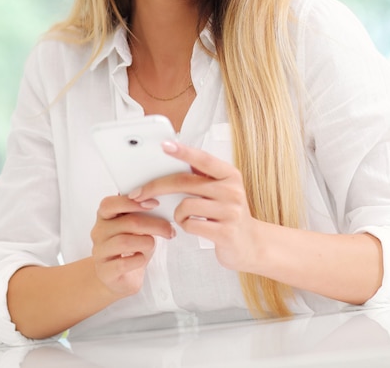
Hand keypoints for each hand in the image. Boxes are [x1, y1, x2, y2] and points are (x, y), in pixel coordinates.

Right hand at [91, 195, 174, 297]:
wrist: (120, 276)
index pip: (110, 204)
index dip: (132, 202)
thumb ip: (141, 214)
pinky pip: (123, 263)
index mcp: (104, 216)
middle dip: (153, 225)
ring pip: (124, 242)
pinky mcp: (105, 272)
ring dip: (146, 242)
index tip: (155, 204)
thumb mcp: (136, 227)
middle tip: (169, 230)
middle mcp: (99, 232)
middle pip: (127, 222)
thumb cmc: (131, 247)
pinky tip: (142, 258)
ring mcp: (100, 252)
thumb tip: (157, 204)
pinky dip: (139, 259)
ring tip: (152, 244)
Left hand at [128, 140, 257, 271]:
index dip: (183, 151)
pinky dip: (184, 226)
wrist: (251, 244)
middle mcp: (232, 190)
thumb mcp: (221, 189)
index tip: (164, 145)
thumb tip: (168, 163)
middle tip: (139, 193)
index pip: (203, 159)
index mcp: (229, 174)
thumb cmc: (227, 213)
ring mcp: (230, 211)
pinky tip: (191, 227)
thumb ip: (201, 177)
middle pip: (185, 182)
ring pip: (185, 206)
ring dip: (177, 213)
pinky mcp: (225, 232)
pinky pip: (191, 225)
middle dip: (157, 186)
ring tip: (183, 217)